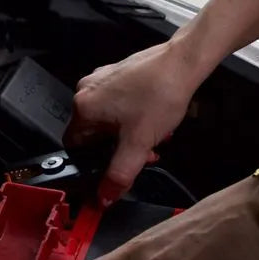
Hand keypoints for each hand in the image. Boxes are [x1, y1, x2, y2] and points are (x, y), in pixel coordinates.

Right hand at [65, 40, 204, 205]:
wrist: (183, 63)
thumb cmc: (160, 93)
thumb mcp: (138, 144)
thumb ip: (119, 175)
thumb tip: (104, 196)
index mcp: (83, 107)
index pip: (75, 147)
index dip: (95, 161)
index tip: (114, 165)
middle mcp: (87, 91)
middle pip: (94, 135)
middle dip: (118, 148)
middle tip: (141, 151)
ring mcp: (102, 80)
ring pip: (108, 121)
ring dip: (128, 134)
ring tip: (151, 134)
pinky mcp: (117, 75)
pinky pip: (117, 104)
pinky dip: (132, 117)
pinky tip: (152, 118)